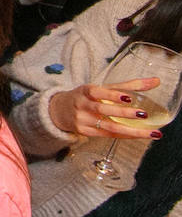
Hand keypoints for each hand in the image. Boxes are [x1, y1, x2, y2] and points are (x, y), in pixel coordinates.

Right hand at [48, 76, 162, 138]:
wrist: (60, 110)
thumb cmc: (86, 97)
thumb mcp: (102, 88)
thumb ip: (128, 85)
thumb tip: (156, 81)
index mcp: (85, 91)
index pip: (97, 92)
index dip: (112, 95)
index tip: (128, 97)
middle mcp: (82, 105)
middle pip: (103, 110)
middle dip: (124, 113)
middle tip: (143, 114)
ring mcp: (83, 120)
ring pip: (108, 126)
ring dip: (130, 130)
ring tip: (149, 132)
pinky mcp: (85, 132)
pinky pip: (108, 135)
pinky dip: (125, 135)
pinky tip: (138, 135)